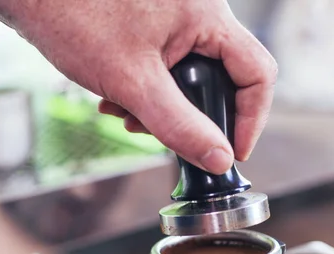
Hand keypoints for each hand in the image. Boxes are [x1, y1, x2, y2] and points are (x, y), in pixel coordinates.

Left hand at [0, 0, 276, 173]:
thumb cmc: (76, 19)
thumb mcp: (134, 83)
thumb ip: (180, 125)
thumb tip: (218, 158)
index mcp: (207, 18)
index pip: (257, 74)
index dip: (251, 119)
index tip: (231, 152)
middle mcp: (198, 13)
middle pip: (221, 79)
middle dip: (191, 116)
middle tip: (161, 134)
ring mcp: (174, 17)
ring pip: (189, 77)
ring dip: (161, 107)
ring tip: (125, 114)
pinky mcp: (152, 24)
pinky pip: (166, 65)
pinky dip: (146, 89)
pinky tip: (115, 98)